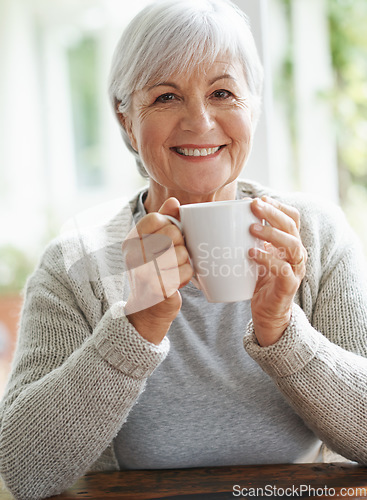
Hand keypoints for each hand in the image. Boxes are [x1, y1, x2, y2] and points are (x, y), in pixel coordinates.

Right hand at [123, 197, 192, 344]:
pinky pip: (186, 271)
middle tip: (173, 258)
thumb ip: (163, 221)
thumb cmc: (153, 271)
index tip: (168, 240)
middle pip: (172, 234)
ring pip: (181, 253)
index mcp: (131, 240)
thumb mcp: (154, 244)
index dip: (170, 226)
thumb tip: (174, 201)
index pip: (156, 218)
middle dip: (180, 245)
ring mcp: (143, 272)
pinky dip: (186, 276)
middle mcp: (133, 255)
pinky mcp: (158, 288)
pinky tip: (175, 282)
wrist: (147, 309)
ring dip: (184, 262)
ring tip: (173, 270)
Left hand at [248, 196, 306, 346]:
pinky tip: (252, 253)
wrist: (268, 314)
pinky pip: (283, 270)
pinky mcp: (288, 286)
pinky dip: (268, 259)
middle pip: (292, 227)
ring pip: (292, 246)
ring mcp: (295, 270)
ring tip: (251, 228)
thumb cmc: (259, 281)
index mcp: (289, 244)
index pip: (292, 218)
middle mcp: (296, 254)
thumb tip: (224, 219)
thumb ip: (249, 239)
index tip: (260, 199)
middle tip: (254, 205)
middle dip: (273, 213)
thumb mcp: (255, 255)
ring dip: (272, 234)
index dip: (279, 206)